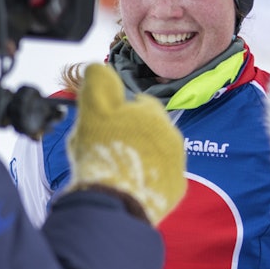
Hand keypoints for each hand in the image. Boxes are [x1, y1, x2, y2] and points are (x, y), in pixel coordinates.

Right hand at [65, 63, 185, 225]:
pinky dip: (148, 178)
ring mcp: (176, 164)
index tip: (108, 122)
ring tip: (120, 167)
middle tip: (111, 147)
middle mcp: (171, 135)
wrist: (116, 202)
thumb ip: (98, 83)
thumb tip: (98, 67)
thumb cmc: (103, 154)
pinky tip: (131, 183)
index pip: (141, 102)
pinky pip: (161, 177)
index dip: (122, 111)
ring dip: (142, 156)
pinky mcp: (175, 189)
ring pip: (157, 152)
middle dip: (134, 134)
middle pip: (151, 128)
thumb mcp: (93, 110)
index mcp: (153, 114)